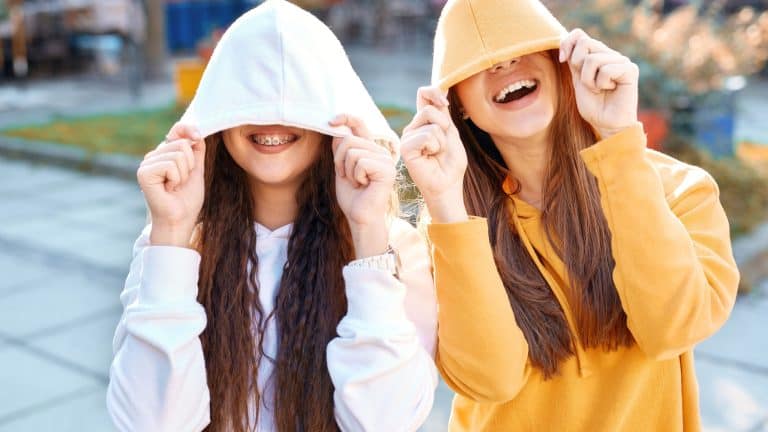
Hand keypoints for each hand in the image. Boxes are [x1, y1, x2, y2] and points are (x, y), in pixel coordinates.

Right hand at [137, 122, 205, 247]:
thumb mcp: (196, 170)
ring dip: (183, 174)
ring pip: (178, 154)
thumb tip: (196, 132)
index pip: (175, 130)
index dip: (187, 129)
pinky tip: (168, 189)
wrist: (181, 219)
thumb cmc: (187, 199)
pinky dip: (175, 179)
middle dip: (190, 165)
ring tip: (174, 187)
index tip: (197, 136)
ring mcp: (147, 163)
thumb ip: (196, 151)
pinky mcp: (143, 172)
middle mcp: (153, 156)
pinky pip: (170, 164)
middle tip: (181, 182)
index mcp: (164, 154)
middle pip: (182, 143)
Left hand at [330, 114, 395, 257]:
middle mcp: (380, 151)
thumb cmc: (352, 196)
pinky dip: (355, 176)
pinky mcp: (387, 169)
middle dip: (339, 160)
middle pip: (348, 139)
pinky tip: (364, 186)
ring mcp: (385, 160)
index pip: (359, 125)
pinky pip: (361, 163)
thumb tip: (336, 129)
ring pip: (353, 151)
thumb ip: (340, 149)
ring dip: (347, 170)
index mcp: (371, 149)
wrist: (360, 218)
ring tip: (357, 182)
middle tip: (347, 176)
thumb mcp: (341, 168)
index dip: (346, 118)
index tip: (331, 121)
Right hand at [400, 86, 467, 222]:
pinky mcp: (406, 148)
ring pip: (431, 122)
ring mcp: (407, 137)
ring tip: (436, 153)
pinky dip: (435, 147)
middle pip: (429, 108)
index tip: (445, 103)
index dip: (434, 92)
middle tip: (443, 145)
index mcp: (423, 122)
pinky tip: (430, 157)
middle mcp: (413, 127)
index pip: (423, 94)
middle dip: (444, 126)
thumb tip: (442, 90)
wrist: (448, 185)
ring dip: (442, 140)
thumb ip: (443, 113)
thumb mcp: (451, 133)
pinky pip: (426, 136)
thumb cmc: (451, 164)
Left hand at [559, 29, 639, 138]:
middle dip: (578, 66)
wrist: (607, 124)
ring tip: (598, 89)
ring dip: (589, 80)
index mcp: (597, 55)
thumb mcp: (578, 80)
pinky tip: (610, 90)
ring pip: (593, 59)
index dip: (567, 44)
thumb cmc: (594, 106)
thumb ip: (574, 61)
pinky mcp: (630, 70)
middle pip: (585, 43)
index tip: (562, 60)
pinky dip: (601, 83)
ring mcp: (621, 61)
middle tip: (586, 83)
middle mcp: (610, 54)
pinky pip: (606, 70)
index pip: (579, 35)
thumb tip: (565, 40)